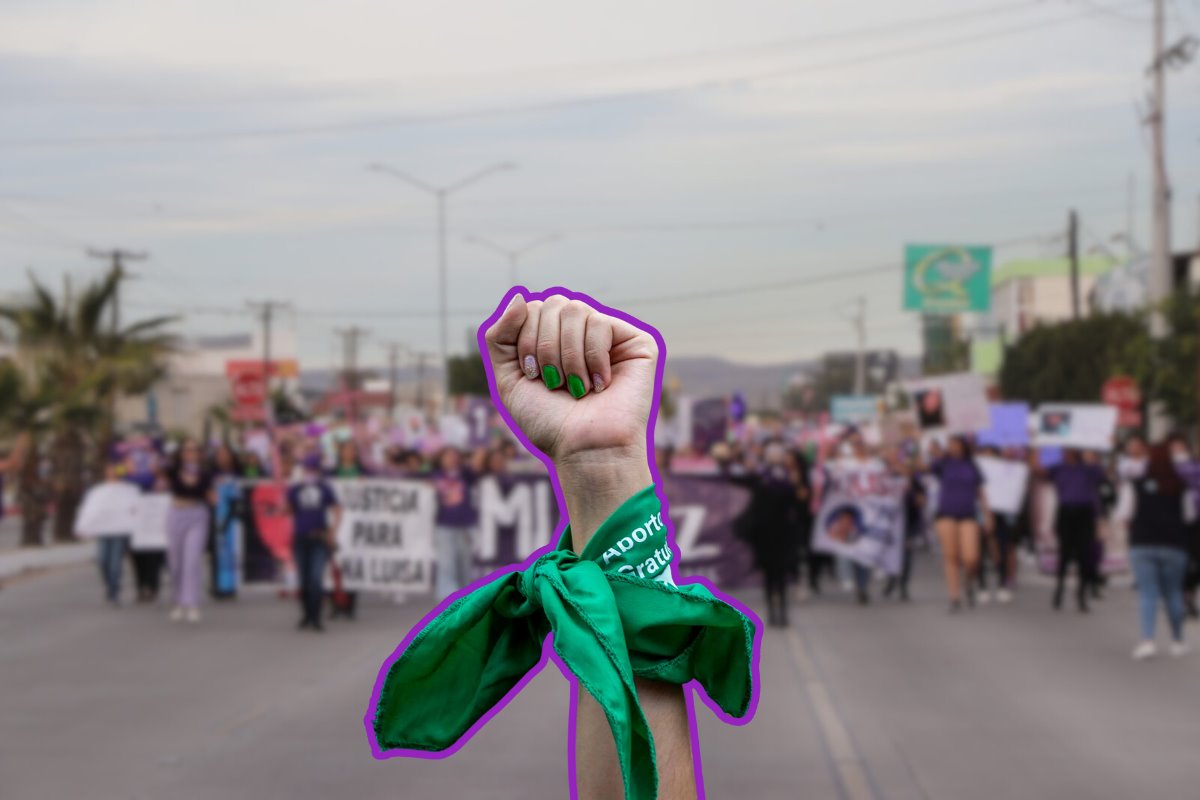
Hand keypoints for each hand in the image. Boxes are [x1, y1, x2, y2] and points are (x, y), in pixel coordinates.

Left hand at [483, 291, 657, 544]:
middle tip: (554, 382)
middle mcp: (582, 334)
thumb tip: (520, 296)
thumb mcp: (509, 379)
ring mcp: (610, 336)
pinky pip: (600, 323)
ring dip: (567, 356)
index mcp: (555, 339)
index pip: (532, 308)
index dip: (525, 338)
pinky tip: (600, 384)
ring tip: (576, 387)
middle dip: (544, 346)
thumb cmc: (549, 422)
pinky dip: (592, 357)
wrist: (583, 449)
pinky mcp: (636, 343)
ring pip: (575, 310)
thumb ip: (500, 337)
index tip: (533, 375)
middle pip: (552, 304)